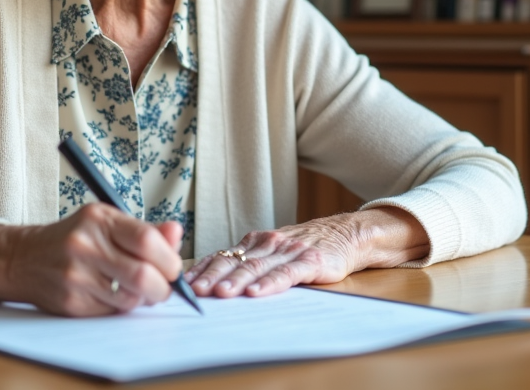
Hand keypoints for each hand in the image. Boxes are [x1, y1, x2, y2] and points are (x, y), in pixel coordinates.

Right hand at [0, 203, 183, 316]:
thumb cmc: (75, 238)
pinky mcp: (71, 302)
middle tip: (163, 287)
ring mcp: (76, 276)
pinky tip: (112, 295)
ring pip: (130, 299)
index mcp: (98, 219)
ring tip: (136, 289)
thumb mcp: (106, 222)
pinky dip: (120, 307)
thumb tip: (177, 233)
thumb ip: (144, 231)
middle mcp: (85, 245)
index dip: (169, 258)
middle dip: (162, 287)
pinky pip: (111, 312)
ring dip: (142, 299)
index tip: (173, 267)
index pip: (146, 240)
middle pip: (142, 275)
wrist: (23, 258)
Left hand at [185, 207, 428, 298]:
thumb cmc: (306, 248)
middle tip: (194, 291)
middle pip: (234, 262)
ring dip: (236, 281)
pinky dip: (270, 284)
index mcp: (255, 242)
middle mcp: (268, 243)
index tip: (183, 283)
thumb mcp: (273, 251)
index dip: (203, 269)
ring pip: (256, 267)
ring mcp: (288, 251)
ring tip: (220, 294)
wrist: (346, 235)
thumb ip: (249, 263)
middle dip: (212, 277)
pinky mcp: (308, 261)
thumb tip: (213, 283)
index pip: (223, 255)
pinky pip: (285, 274)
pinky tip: (257, 293)